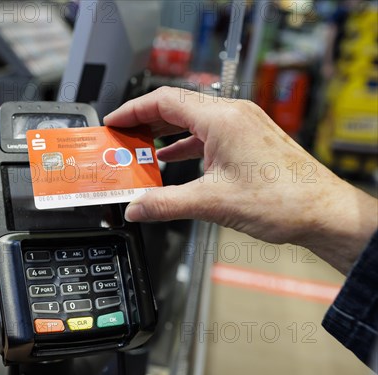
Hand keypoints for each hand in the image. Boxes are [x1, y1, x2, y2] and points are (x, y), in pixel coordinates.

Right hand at [104, 87, 376, 273]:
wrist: (323, 211)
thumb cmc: (283, 200)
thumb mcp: (212, 203)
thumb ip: (165, 204)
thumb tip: (135, 208)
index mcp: (221, 119)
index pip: (164, 100)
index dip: (133, 110)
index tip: (114, 121)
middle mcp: (233, 115)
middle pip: (176, 106)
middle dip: (145, 120)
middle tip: (121, 136)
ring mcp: (243, 125)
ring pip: (193, 120)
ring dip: (164, 132)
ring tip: (140, 147)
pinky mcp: (249, 139)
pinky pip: (208, 133)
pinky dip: (185, 143)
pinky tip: (173, 156)